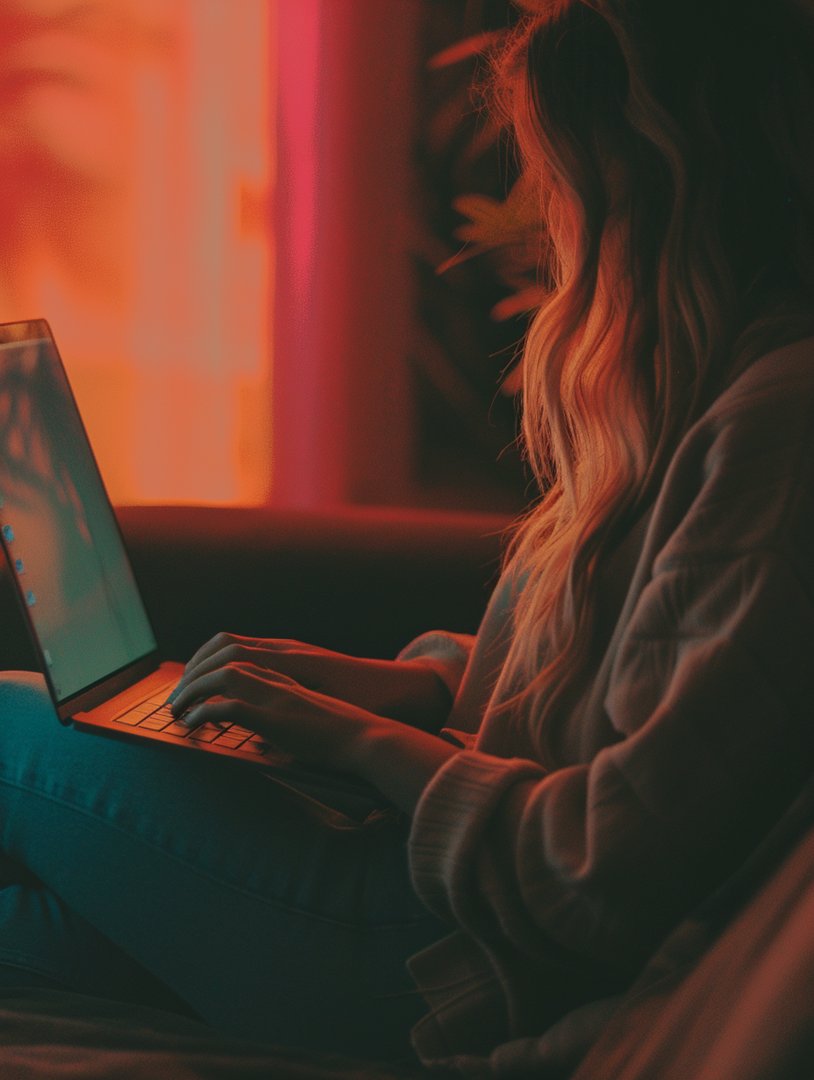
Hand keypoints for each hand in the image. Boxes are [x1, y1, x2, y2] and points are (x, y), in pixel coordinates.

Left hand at [170, 632, 450, 731]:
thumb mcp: (311, 709)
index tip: (191, 678)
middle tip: (174, 697)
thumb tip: (258, 731)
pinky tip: (192, 726)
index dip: (208, 658)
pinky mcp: (275, 716)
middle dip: (192, 670)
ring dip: (192, 689)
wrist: (372, 736)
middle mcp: (282, 668)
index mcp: (291, 661)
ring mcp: (278, 690)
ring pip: (220, 672)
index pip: (238, 644)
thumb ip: (284, 709)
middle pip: (223, 650)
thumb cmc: (348, 726)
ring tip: (176, 710)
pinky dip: (203, 713)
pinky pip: (227, 706)